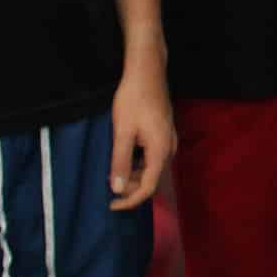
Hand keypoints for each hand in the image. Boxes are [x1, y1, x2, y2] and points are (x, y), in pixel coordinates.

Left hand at [107, 58, 172, 210]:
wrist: (147, 71)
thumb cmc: (133, 99)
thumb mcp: (122, 132)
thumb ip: (120, 161)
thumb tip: (117, 189)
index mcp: (160, 151)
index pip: (148, 187)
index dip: (130, 200)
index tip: (111, 205)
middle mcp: (169, 148)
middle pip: (152, 178)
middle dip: (130, 186)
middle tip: (108, 182)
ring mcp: (169, 139)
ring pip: (152, 167)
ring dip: (133, 174)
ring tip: (113, 169)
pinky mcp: (164, 131)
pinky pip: (153, 156)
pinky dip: (138, 163)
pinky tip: (125, 155)